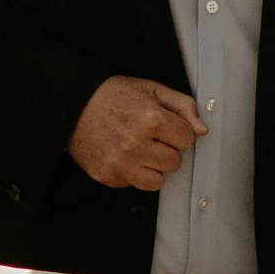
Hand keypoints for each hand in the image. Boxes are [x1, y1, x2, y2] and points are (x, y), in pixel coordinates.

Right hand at [67, 76, 204, 191]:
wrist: (72, 105)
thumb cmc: (114, 95)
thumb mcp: (151, 89)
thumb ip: (182, 106)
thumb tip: (202, 131)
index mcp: (151, 119)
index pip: (188, 139)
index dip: (178, 132)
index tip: (165, 126)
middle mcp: (136, 144)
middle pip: (175, 163)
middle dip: (167, 150)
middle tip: (150, 138)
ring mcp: (120, 163)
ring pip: (157, 181)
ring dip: (152, 167)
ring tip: (139, 151)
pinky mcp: (107, 176)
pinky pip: (133, 184)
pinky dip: (131, 173)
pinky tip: (121, 155)